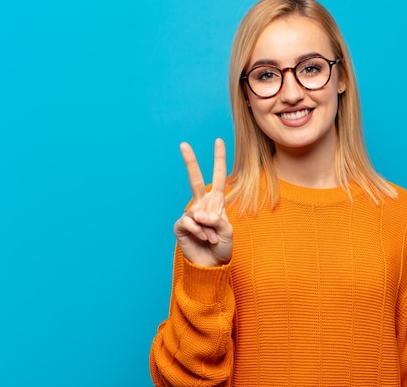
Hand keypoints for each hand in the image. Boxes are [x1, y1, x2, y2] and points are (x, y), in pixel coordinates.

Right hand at [174, 138, 232, 266]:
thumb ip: (215, 220)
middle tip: (183, 144)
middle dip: (190, 162)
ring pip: (196, 212)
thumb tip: (197, 213)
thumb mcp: (226, 232)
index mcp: (216, 202)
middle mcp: (202, 205)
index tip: (218, 141)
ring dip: (207, 228)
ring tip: (211, 238)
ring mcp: (190, 214)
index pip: (219, 177)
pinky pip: (188, 223)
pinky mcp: (180, 226)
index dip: (219, 159)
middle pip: (195, 179)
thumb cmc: (222, 247)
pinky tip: (202, 238)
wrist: (211, 265)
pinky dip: (198, 231)